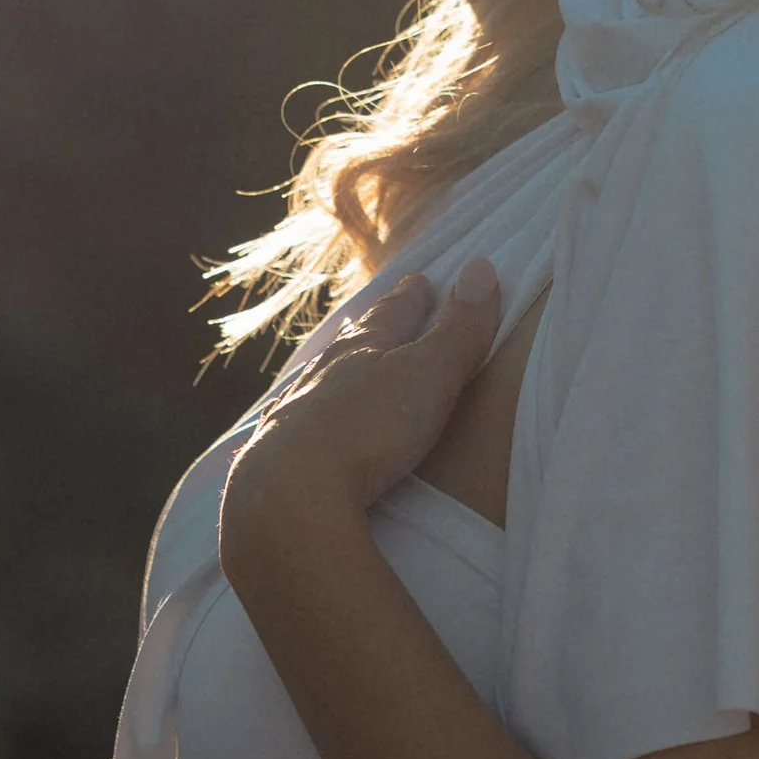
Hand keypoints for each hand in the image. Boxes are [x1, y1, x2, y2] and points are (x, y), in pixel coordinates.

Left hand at [218, 263, 502, 601]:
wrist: (290, 492)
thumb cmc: (368, 426)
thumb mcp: (428, 375)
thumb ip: (456, 329)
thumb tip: (481, 266)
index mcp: (363, 348)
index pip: (393, 313)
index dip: (410, 297)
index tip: (420, 280)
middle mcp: (323, 372)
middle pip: (352, 341)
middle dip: (370, 327)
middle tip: (378, 312)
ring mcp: (295, 413)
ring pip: (319, 379)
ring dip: (336, 370)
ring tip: (340, 363)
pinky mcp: (277, 455)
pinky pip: (296, 422)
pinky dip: (309, 414)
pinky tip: (302, 421)